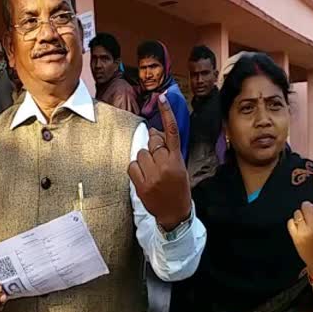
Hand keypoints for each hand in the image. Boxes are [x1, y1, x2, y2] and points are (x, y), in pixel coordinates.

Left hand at [128, 98, 191, 230]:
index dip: (167, 113)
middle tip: (158, 158)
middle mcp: (165, 165)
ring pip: (141, 153)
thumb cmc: (178, 188)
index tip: (162, 98)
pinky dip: (136, 169)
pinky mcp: (141, 184)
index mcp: (177, 160)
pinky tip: (144, 177)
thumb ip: (168, 150)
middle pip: (152, 141)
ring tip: (152, 172)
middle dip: (153, 145)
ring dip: (144, 159)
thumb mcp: (180, 167)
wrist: (174, 213)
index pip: (172, 132)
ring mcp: (152, 175)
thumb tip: (153, 132)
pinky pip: (132, 165)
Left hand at [287, 172, 312, 276]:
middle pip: (306, 205)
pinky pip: (291, 222)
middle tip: (312, 218)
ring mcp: (304, 231)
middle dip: (308, 209)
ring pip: (297, 213)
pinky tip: (300, 231)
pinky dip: (294, 224)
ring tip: (307, 227)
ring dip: (301, 217)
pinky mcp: (295, 236)